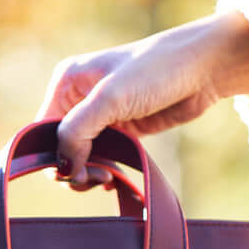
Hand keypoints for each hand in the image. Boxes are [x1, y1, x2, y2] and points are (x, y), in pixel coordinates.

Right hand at [37, 10, 248, 188]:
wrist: (204, 69)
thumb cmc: (157, 70)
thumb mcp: (110, 98)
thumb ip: (77, 130)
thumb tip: (62, 165)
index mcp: (67, 83)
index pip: (43, 130)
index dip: (54, 156)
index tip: (76, 173)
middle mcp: (80, 98)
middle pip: (61, 147)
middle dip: (73, 168)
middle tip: (96, 179)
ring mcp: (102, 115)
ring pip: (81, 156)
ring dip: (89, 173)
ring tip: (107, 179)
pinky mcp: (124, 129)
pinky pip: (103, 157)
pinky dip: (105, 171)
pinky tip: (114, 179)